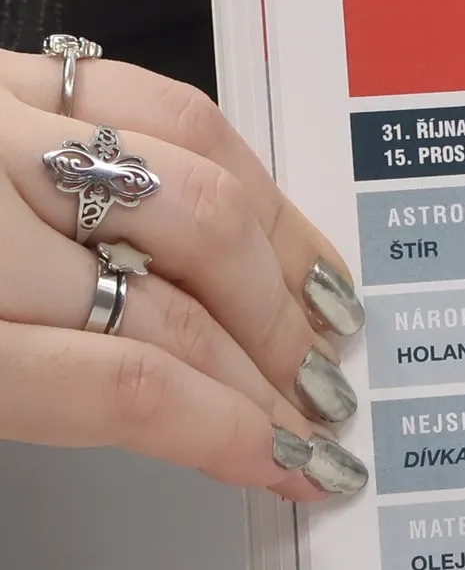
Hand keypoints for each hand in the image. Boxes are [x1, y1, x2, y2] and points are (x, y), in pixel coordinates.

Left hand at [0, 48, 368, 499]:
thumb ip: (12, 395)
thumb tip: (163, 411)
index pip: (125, 386)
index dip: (231, 433)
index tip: (293, 468)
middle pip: (172, 295)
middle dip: (273, 365)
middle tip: (320, 414)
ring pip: (192, 192)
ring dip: (278, 270)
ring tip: (328, 325)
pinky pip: (158, 101)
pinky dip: (238, 168)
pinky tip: (268, 219)